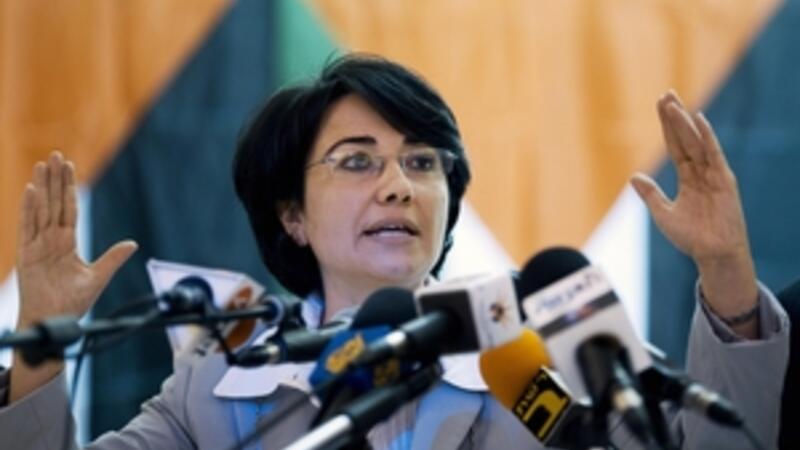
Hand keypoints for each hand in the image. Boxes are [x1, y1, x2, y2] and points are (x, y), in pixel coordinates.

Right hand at [15, 151, 136, 327]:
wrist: (54, 322)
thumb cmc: (72, 303)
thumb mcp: (98, 277)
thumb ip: (113, 258)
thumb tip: (132, 243)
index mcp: (67, 243)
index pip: (69, 209)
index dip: (69, 188)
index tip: (70, 167)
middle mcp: (52, 240)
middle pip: (54, 203)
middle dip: (55, 180)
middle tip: (56, 156)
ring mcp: (38, 246)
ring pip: (41, 210)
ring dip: (42, 187)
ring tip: (43, 165)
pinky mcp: (27, 255)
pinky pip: (28, 228)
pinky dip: (29, 209)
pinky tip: (31, 191)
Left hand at [630, 91, 757, 337]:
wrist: (713, 255)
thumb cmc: (691, 238)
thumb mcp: (663, 214)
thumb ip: (651, 194)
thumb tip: (634, 176)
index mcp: (688, 178)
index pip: (675, 146)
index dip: (667, 127)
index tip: (660, 106)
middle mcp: (701, 172)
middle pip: (685, 138)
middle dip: (675, 117)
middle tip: (665, 94)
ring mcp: (714, 174)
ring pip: (696, 142)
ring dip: (685, 122)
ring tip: (673, 103)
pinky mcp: (724, 181)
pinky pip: (714, 155)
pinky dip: (707, 138)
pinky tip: (698, 121)